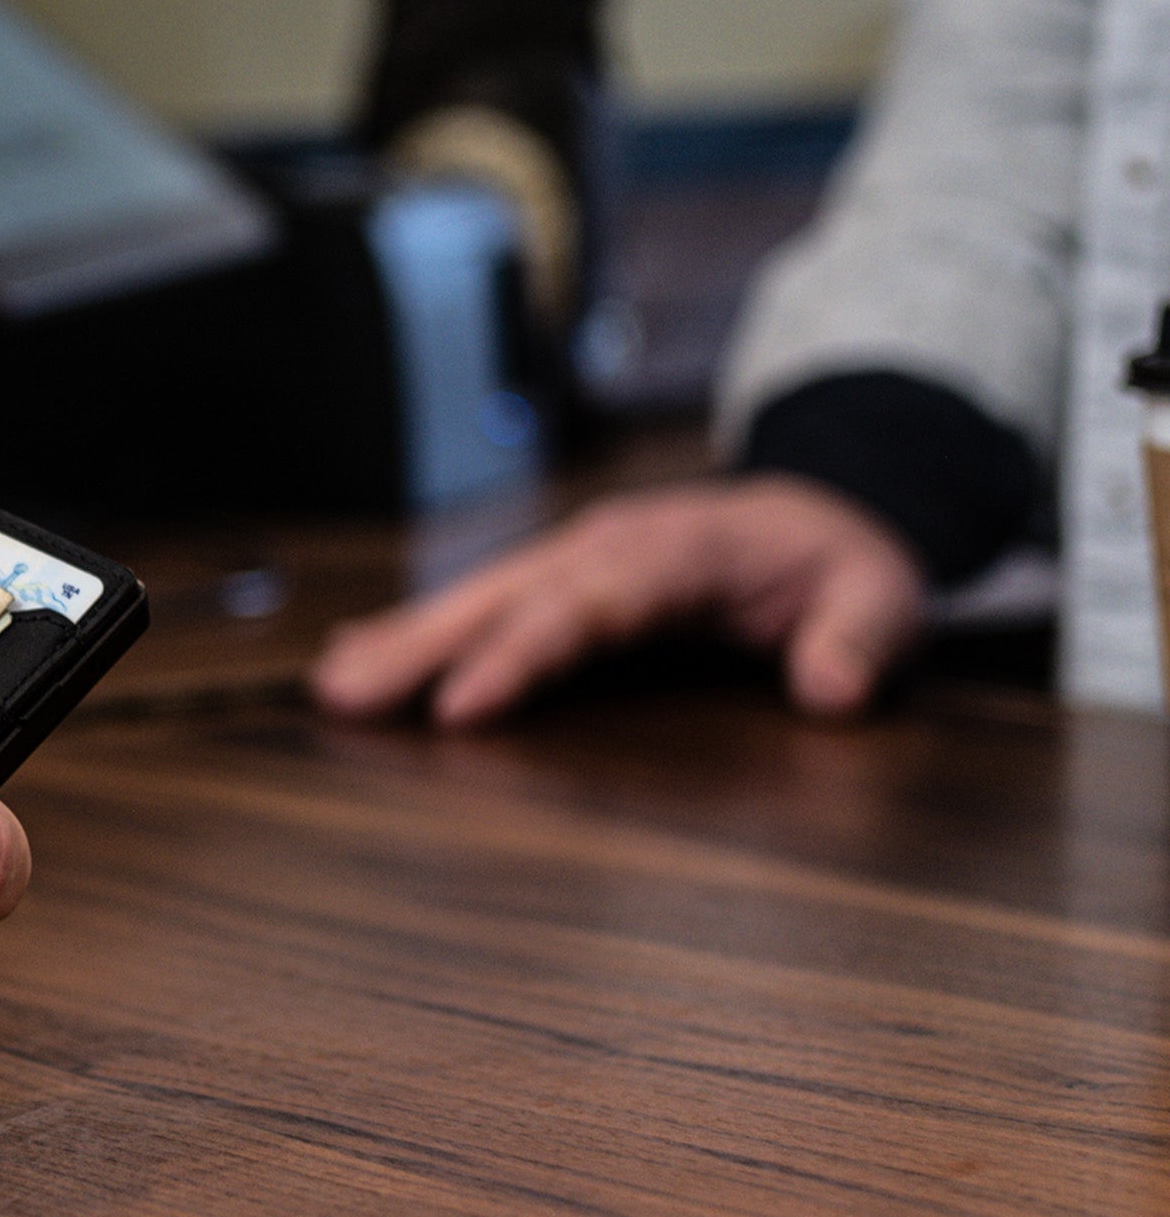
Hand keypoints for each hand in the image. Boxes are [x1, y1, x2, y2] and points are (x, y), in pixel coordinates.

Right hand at [312, 476, 926, 726]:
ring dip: (403, 639)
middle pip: (504, 595)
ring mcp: (577, 556)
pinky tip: (362, 660)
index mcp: (678, 550)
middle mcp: (610, 544)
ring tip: (333, 685)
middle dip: (422, 645)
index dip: (520, 654)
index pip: (587, 603)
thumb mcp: (882, 595)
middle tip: (345, 694)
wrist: (825, 511)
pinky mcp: (561, 577)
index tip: (460, 705)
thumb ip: (862, 637)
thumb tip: (832, 688)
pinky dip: (420, 629)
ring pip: (479, 595)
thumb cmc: (841, 564)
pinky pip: (484, 602)